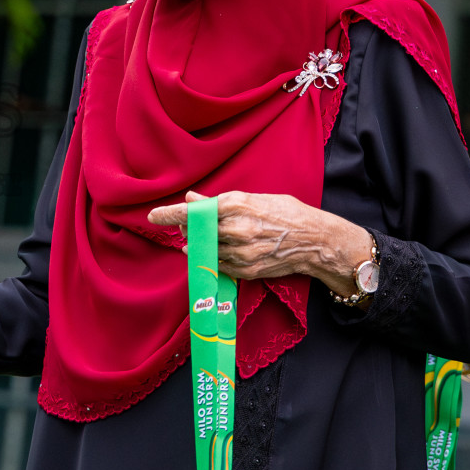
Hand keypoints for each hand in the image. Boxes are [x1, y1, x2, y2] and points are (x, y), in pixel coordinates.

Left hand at [147, 189, 371, 295]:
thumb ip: (218, 202)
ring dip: (199, 245)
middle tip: (188, 225)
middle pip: (195, 233)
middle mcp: (235, 229)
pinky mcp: (246, 270)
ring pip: (205, 251)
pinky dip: (214, 258)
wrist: (315, 241)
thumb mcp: (252, 198)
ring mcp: (240, 253)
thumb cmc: (286, 212)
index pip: (193, 211)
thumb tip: (191, 199)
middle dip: (187, 229)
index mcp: (235, 205)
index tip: (153, 216)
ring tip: (208, 237)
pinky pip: (218, 265)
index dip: (169, 214)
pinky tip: (219, 250)